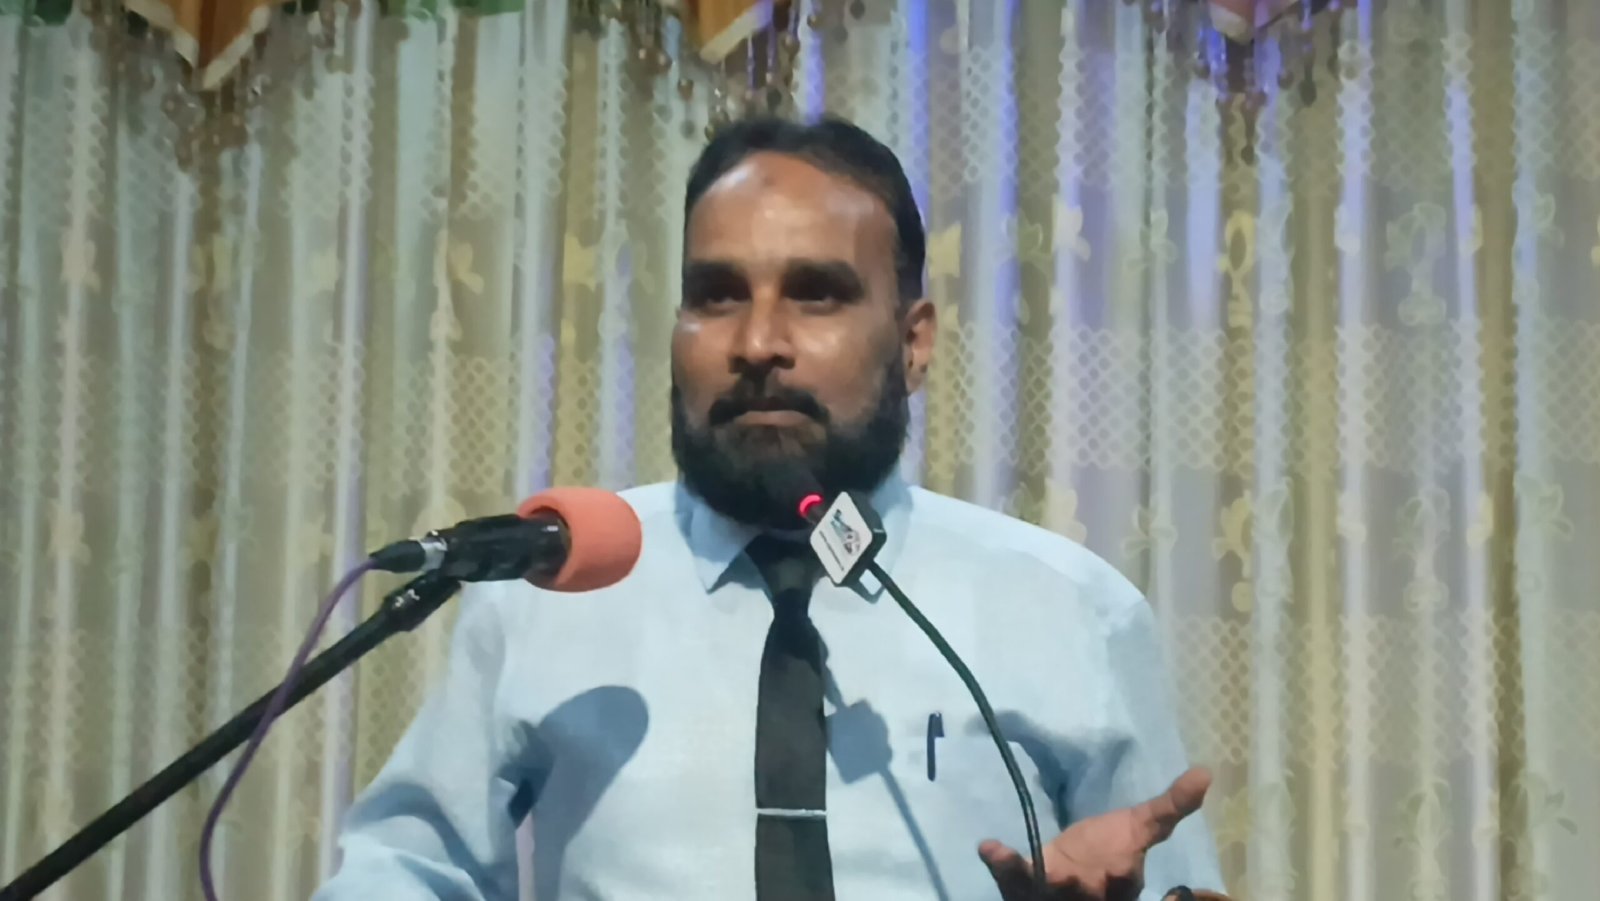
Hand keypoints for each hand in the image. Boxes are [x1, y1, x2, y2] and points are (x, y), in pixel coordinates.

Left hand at [978, 767, 1211, 900]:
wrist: (1071, 870)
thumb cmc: (1108, 851)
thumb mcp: (1142, 827)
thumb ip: (1171, 806)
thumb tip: (1206, 771)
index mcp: (1119, 883)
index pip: (1122, 882)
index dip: (1118, 879)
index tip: (1119, 867)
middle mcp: (1088, 894)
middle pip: (1081, 894)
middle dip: (1074, 887)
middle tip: (1064, 875)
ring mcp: (1052, 892)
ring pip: (1041, 891)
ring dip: (1025, 877)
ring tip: (1005, 857)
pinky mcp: (1023, 885)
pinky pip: (1012, 877)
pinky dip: (1001, 863)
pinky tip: (989, 845)